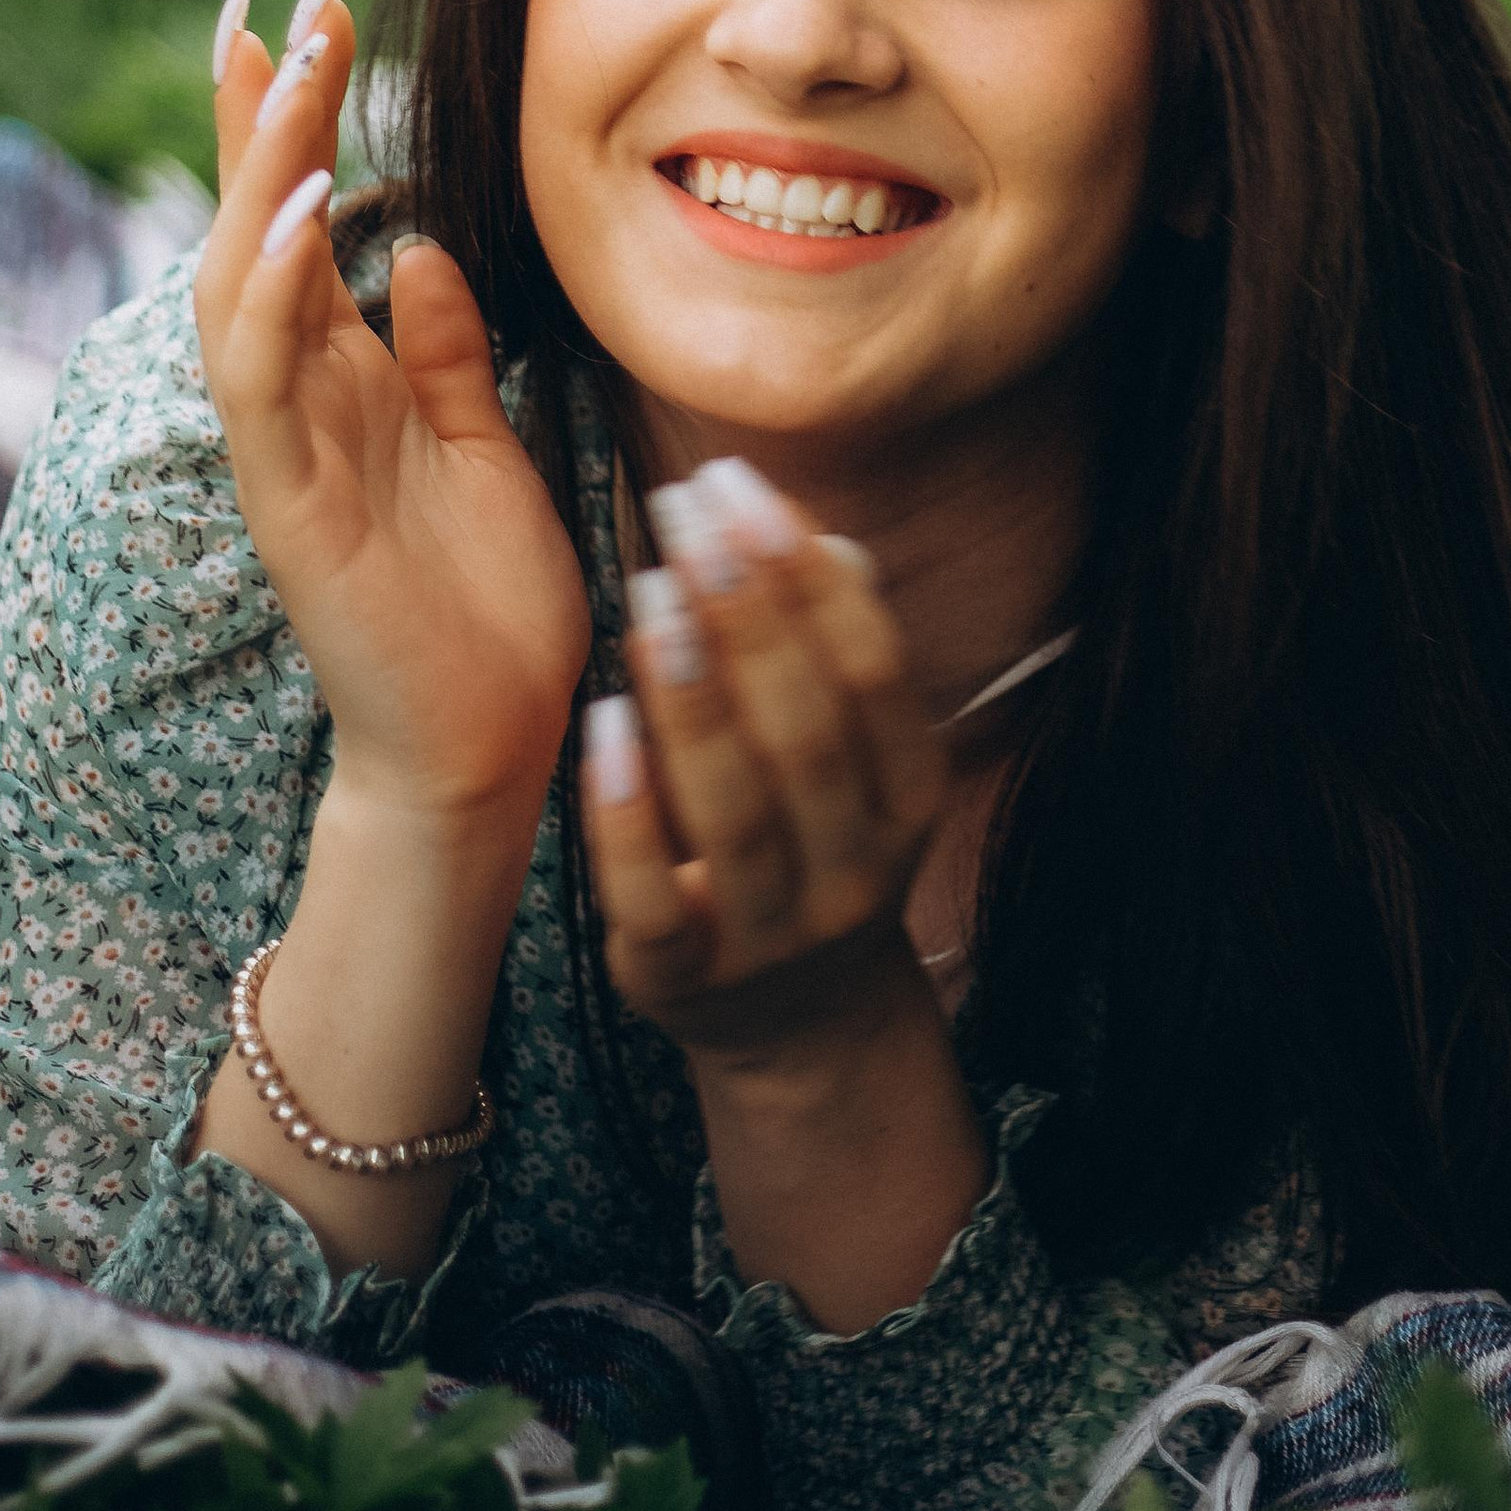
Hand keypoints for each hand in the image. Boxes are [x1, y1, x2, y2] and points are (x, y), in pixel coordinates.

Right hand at [195, 0, 591, 828]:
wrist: (489, 749)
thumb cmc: (484, 606)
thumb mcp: (484, 444)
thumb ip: (448, 353)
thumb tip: (426, 252)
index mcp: (350, 376)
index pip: (302, 221)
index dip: (294, 119)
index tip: (305, 11)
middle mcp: (303, 396)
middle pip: (256, 224)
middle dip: (267, 110)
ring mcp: (286, 445)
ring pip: (239, 281)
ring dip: (262, 170)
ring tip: (296, 66)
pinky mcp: (291, 502)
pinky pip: (262, 377)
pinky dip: (274, 288)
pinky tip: (305, 211)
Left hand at [581, 468, 948, 1072]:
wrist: (800, 1025)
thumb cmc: (816, 843)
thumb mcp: (855, 761)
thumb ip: (836, 656)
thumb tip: (827, 539)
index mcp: (908, 800)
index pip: (872, 671)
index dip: (809, 572)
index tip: (742, 485)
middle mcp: (854, 871)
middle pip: (805, 730)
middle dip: (746, 609)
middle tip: (683, 509)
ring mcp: (771, 935)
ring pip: (735, 808)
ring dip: (692, 693)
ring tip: (650, 589)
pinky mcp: (682, 982)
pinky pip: (653, 896)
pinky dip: (627, 812)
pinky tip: (602, 721)